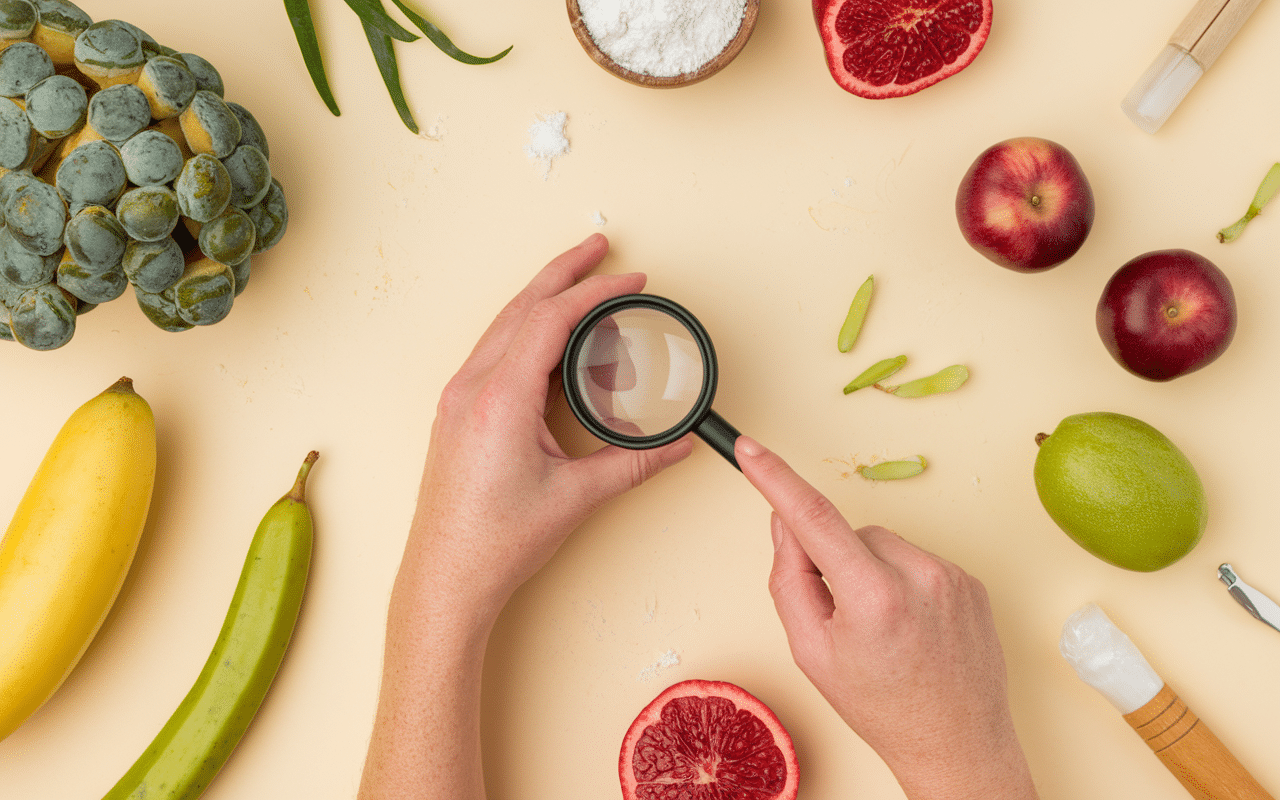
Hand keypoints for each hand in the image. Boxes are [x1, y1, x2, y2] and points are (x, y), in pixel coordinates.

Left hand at [360, 235, 691, 799]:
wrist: (445, 578)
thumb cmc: (495, 542)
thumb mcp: (576, 497)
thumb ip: (634, 463)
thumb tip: (679, 444)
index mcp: (500, 399)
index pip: (551, 319)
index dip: (595, 292)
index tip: (632, 279)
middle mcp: (472, 388)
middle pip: (522, 306)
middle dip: (565, 271)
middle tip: (602, 248)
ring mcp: (458, 398)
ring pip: (503, 324)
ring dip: (542, 297)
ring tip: (580, 283)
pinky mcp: (456, 412)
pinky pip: (493, 351)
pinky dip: (526, 329)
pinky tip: (550, 339)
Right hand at [736, 437, 1037, 799]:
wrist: (956, 744)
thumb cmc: (881, 706)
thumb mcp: (812, 651)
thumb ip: (789, 579)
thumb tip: (784, 524)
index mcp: (872, 596)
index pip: (812, 517)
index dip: (774, 478)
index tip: (751, 448)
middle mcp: (918, 575)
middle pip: (850, 534)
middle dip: (836, 563)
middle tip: (845, 620)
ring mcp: (951, 575)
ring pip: (884, 546)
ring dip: (873, 573)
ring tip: (885, 630)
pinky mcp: (971, 581)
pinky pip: (917, 561)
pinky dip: (904, 584)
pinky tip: (912, 629)